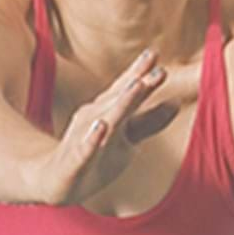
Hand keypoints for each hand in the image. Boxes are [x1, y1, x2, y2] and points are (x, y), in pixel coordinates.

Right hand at [27, 48, 166, 205]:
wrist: (56, 182)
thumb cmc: (96, 155)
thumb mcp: (126, 137)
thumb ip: (150, 121)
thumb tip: (177, 102)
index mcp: (108, 111)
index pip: (125, 89)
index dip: (140, 72)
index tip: (155, 52)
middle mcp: (95, 119)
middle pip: (118, 100)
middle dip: (138, 83)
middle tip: (159, 69)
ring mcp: (83, 139)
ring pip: (104, 120)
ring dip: (121, 102)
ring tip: (138, 85)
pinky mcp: (74, 162)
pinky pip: (84, 149)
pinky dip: (93, 138)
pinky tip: (101, 126)